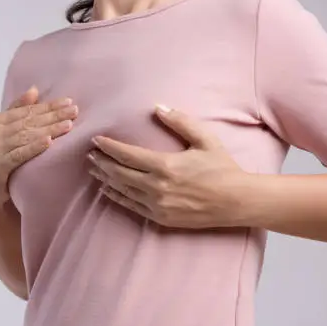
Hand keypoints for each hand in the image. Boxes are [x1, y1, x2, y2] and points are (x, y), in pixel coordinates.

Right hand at [0, 86, 77, 209]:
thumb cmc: (3, 160)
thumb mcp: (8, 135)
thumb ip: (17, 112)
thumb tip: (33, 89)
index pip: (25, 111)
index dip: (47, 106)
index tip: (68, 101)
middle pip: (27, 122)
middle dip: (53, 116)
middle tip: (73, 111)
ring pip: (25, 136)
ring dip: (49, 129)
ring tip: (68, 125)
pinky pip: (19, 154)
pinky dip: (34, 147)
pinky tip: (49, 141)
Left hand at [88, 106, 250, 228]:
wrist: (237, 201)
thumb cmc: (222, 168)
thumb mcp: (204, 140)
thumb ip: (180, 122)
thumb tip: (158, 107)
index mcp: (165, 166)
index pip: (127, 155)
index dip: (108, 147)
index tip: (96, 140)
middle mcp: (156, 187)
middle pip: (119, 173)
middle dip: (101, 163)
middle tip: (90, 154)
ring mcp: (157, 205)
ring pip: (123, 190)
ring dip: (105, 179)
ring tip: (94, 170)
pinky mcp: (161, 218)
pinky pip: (131, 206)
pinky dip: (116, 197)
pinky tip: (107, 190)